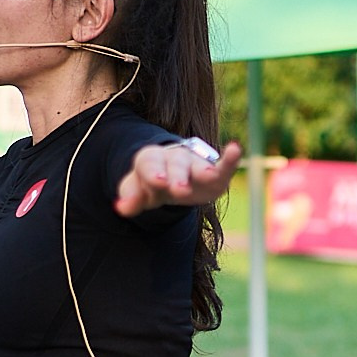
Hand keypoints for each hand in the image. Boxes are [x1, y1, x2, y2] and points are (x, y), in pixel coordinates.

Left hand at [116, 139, 241, 214]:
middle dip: (178, 176)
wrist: (172, 176)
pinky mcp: (215, 174)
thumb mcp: (139, 190)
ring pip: (198, 165)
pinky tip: (235, 149)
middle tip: (180, 190)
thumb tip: (120, 208)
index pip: (149, 163)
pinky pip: (223, 165)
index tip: (158, 181)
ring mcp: (195, 164)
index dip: (153, 172)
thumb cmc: (153, 183)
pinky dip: (230, 159)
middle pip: (175, 164)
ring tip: (209, 176)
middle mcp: (174, 158)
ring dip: (203, 170)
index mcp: (151, 160)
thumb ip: (131, 197)